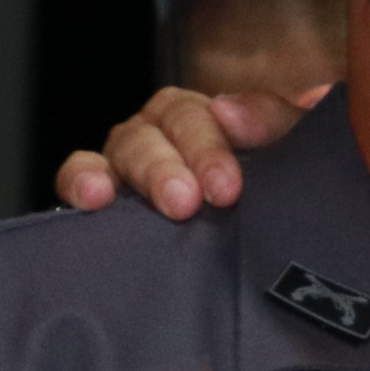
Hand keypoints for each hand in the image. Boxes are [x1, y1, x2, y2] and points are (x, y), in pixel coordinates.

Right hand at [52, 83, 325, 218]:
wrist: (268, 267)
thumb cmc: (276, 198)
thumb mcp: (292, 156)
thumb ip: (280, 123)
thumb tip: (256, 103)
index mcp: (208, 120)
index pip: (199, 114)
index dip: (209, 146)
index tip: (225, 189)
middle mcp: (165, 135)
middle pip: (158, 130)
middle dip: (172, 166)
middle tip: (188, 203)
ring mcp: (130, 164)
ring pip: (123, 149)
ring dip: (140, 174)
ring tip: (154, 203)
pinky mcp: (99, 198)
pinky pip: (76, 176)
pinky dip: (80, 180)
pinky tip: (94, 198)